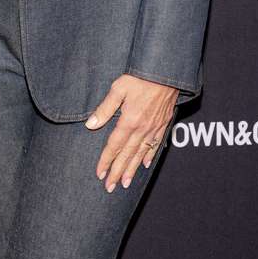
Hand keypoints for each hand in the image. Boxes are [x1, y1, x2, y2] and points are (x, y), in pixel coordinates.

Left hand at [85, 74, 176, 192]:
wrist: (166, 71)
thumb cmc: (140, 77)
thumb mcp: (118, 88)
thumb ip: (105, 108)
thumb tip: (90, 125)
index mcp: (129, 121)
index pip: (114, 146)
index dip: (106, 161)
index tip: (100, 174)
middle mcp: (142, 128)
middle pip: (127, 155)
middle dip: (118, 172)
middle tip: (110, 187)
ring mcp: (154, 128)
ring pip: (141, 153)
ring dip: (132, 169)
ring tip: (126, 183)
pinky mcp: (163, 123)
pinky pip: (155, 144)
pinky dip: (149, 155)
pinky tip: (145, 164)